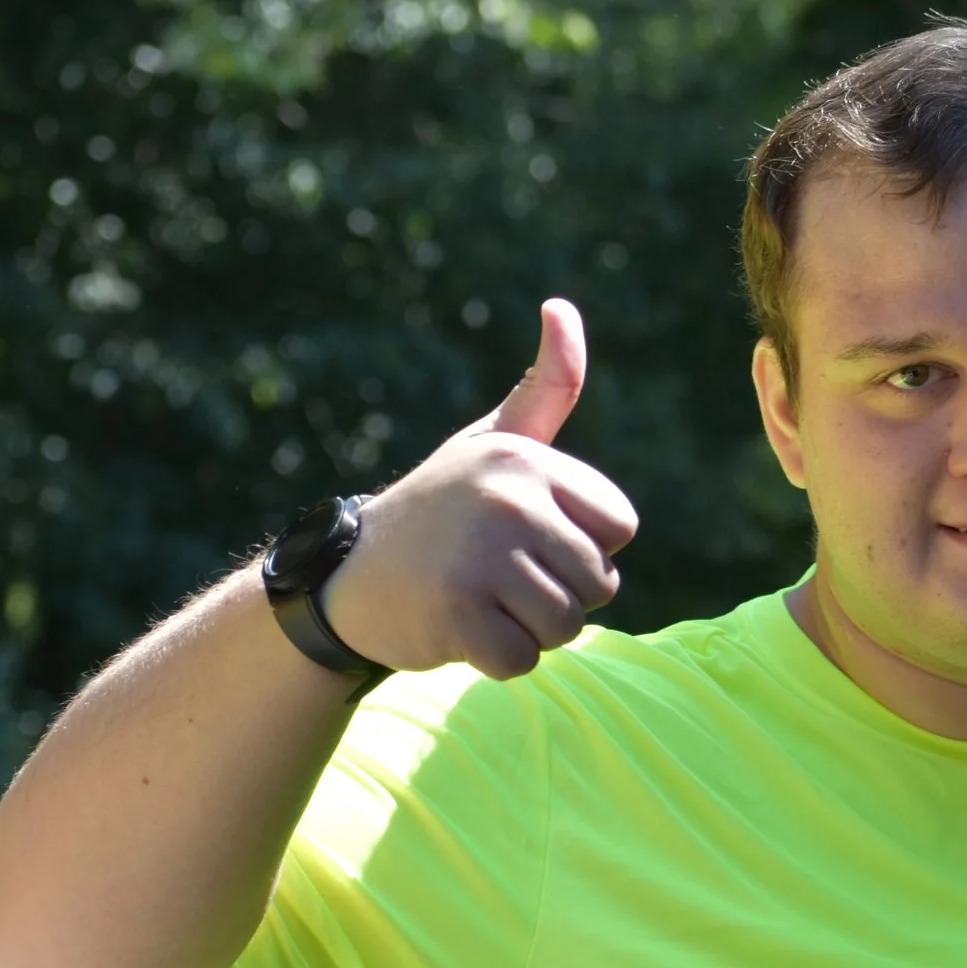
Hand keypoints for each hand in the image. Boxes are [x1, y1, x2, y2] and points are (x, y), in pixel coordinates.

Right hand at [323, 297, 638, 680]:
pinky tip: (461, 630)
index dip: (582, 545)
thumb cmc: (441, 509)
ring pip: (568, 626)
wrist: (347, 574)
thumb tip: (562, 307)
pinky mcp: (458, 613)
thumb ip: (546, 388)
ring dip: (529, 630)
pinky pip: (524, 660)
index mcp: (527, 460)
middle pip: (600, 583)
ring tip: (481, 600)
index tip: (527, 535)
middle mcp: (509, 500)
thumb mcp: (494, 442)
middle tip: (496, 575)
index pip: (619, 529)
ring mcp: (482, 557)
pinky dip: (498, 661)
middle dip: (556, 594)